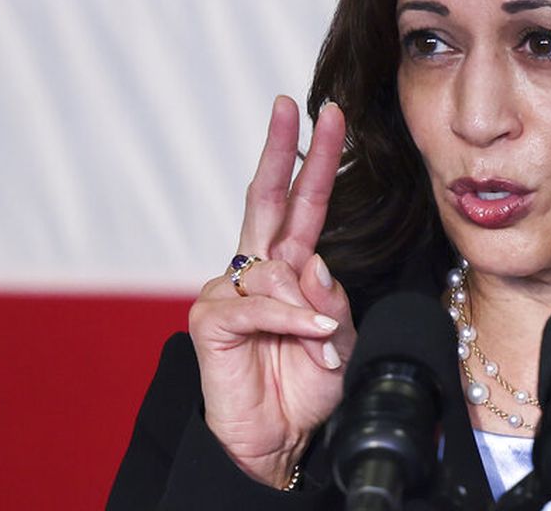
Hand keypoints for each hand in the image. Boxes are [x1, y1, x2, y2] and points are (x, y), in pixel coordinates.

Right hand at [188, 96, 354, 486]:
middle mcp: (256, 269)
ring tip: (321, 345)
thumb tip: (313, 261)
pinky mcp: (210, 320)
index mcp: (289, 266)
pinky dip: (290, 319)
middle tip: (292, 107)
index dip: (313, 159)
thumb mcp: (340, 337)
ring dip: (310, 308)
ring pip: (278, 268)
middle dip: (281, 149)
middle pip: (266, 197)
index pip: (302, 203)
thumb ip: (332, 297)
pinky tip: (308, 335)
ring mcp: (228, 291)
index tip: (328, 115)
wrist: (281, 443)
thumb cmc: (307, 387)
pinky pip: (258, 303)